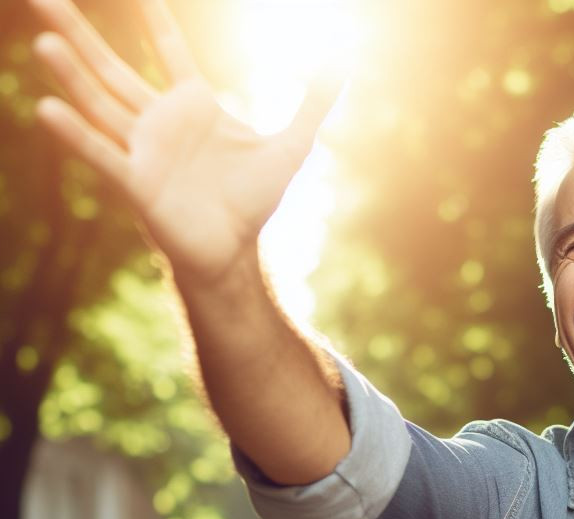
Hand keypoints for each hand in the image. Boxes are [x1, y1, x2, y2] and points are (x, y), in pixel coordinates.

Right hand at [30, 0, 343, 283]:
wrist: (236, 251)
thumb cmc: (253, 201)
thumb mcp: (291, 147)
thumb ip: (312, 105)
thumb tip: (339, 64)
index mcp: (193, 107)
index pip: (172, 52)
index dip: (159, 23)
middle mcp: (159, 123)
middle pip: (111, 68)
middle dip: (79, 32)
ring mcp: (143, 151)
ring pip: (99, 103)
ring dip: (71, 74)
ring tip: (45, 39)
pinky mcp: (137, 183)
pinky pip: (102, 155)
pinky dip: (77, 136)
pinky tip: (47, 110)